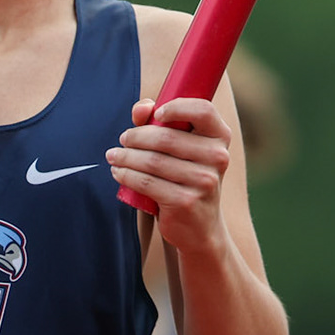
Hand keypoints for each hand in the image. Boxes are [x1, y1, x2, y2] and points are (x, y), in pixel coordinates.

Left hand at [108, 97, 233, 254]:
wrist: (201, 227)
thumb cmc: (187, 179)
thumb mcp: (182, 149)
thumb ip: (161, 122)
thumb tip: (142, 109)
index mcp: (219, 137)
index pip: (203, 110)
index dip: (177, 107)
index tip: (157, 114)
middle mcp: (217, 157)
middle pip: (166, 137)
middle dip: (136, 137)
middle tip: (123, 140)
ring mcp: (204, 181)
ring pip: (152, 160)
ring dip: (126, 157)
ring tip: (114, 156)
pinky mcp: (186, 201)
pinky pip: (146, 182)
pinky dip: (127, 175)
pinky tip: (119, 172)